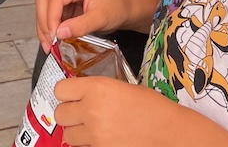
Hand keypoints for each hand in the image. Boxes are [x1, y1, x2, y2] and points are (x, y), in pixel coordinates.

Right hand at [35, 0, 129, 51]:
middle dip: (43, 22)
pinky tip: (53, 40)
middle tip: (48, 42)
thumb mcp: (101, 19)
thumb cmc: (117, 9)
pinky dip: (49, 27)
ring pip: (44, 6)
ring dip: (43, 26)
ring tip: (49, 45)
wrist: (124, 10)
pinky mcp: (65, 4)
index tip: (53, 37)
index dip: (51, 18)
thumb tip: (59, 33)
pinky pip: (50, 14)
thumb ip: (80, 25)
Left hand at [54, 78, 181, 146]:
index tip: (72, 94)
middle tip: (80, 112)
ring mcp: (94, 134)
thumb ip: (96, 90)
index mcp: (97, 88)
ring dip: (76, 131)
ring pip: (67, 135)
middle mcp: (91, 111)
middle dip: (69, 113)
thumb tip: (80, 95)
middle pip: (59, 113)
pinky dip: (87, 144)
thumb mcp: (121, 87)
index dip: (66, 92)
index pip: (60, 89)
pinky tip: (101, 138)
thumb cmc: (151, 106)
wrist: (168, 131)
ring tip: (91, 128)